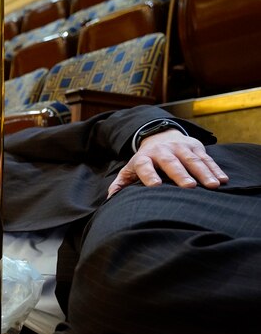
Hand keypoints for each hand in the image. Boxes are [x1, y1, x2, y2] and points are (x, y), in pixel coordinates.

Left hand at [107, 129, 228, 197]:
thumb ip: (121, 182)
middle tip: (189, 186)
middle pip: (172, 162)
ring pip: (193, 160)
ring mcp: (180, 147)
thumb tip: (110, 198)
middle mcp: (162, 151)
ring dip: (204, 173)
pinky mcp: (195, 146)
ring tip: (212, 186)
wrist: (161, 135)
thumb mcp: (131, 168)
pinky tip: (223, 180)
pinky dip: (215, 169)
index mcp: (144, 158)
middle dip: (180, 174)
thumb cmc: (145, 160)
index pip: (145, 166)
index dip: (149, 175)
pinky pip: (207, 158)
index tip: (155, 186)